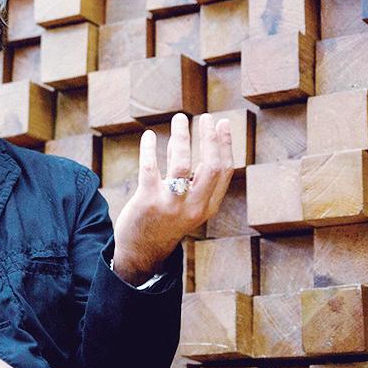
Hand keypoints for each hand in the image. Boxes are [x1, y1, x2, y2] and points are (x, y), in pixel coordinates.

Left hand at [112, 112, 234, 283]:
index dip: (225, 145)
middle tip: (205, 117)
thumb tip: (197, 146)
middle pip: (210, 166)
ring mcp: (170, 204)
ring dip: (181, 137)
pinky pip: (150, 168)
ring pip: (181, 164)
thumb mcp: (190, 206)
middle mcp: (193, 207)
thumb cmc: (167, 222)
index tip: (223, 123)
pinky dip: (149, 148)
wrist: (142, 251)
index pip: (224, 171)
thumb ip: (196, 181)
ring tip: (180, 119)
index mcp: (207, 207)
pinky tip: (150, 135)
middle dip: (209, 138)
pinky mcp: (147, 201)